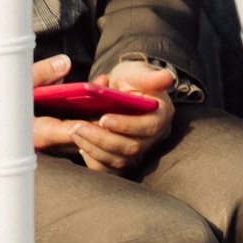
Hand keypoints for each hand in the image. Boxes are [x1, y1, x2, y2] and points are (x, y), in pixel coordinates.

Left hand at [39, 57, 173, 169]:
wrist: (123, 92)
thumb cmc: (130, 80)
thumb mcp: (136, 72)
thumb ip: (149, 77)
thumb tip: (167, 77)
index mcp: (162, 115)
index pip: (148, 126)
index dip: (126, 125)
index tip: (103, 118)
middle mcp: (154, 137)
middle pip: (131, 147)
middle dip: (102, 139)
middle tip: (78, 127)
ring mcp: (140, 151)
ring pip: (119, 161)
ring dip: (94, 149)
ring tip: (75, 133)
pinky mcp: (124, 159)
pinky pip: (109, 170)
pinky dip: (94, 161)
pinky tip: (81, 146)